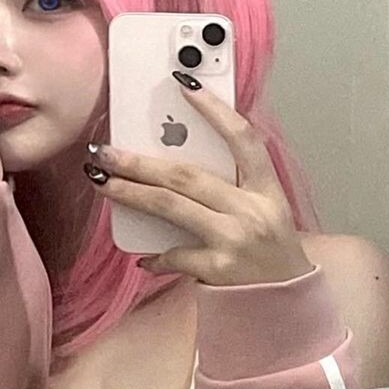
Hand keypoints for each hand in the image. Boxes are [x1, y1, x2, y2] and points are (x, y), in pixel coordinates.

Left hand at [83, 73, 313, 286]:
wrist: (286, 305)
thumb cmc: (269, 253)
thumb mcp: (262, 212)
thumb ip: (229, 189)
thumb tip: (171, 167)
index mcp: (267, 189)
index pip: (243, 138)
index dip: (214, 108)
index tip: (184, 82)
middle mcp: (253, 210)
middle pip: (186, 174)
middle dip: (140, 160)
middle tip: (105, 151)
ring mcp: (236, 238)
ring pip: (171, 206)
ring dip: (130, 192)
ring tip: (102, 181)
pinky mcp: (219, 269)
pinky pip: (173, 253)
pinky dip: (154, 255)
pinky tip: (141, 256)